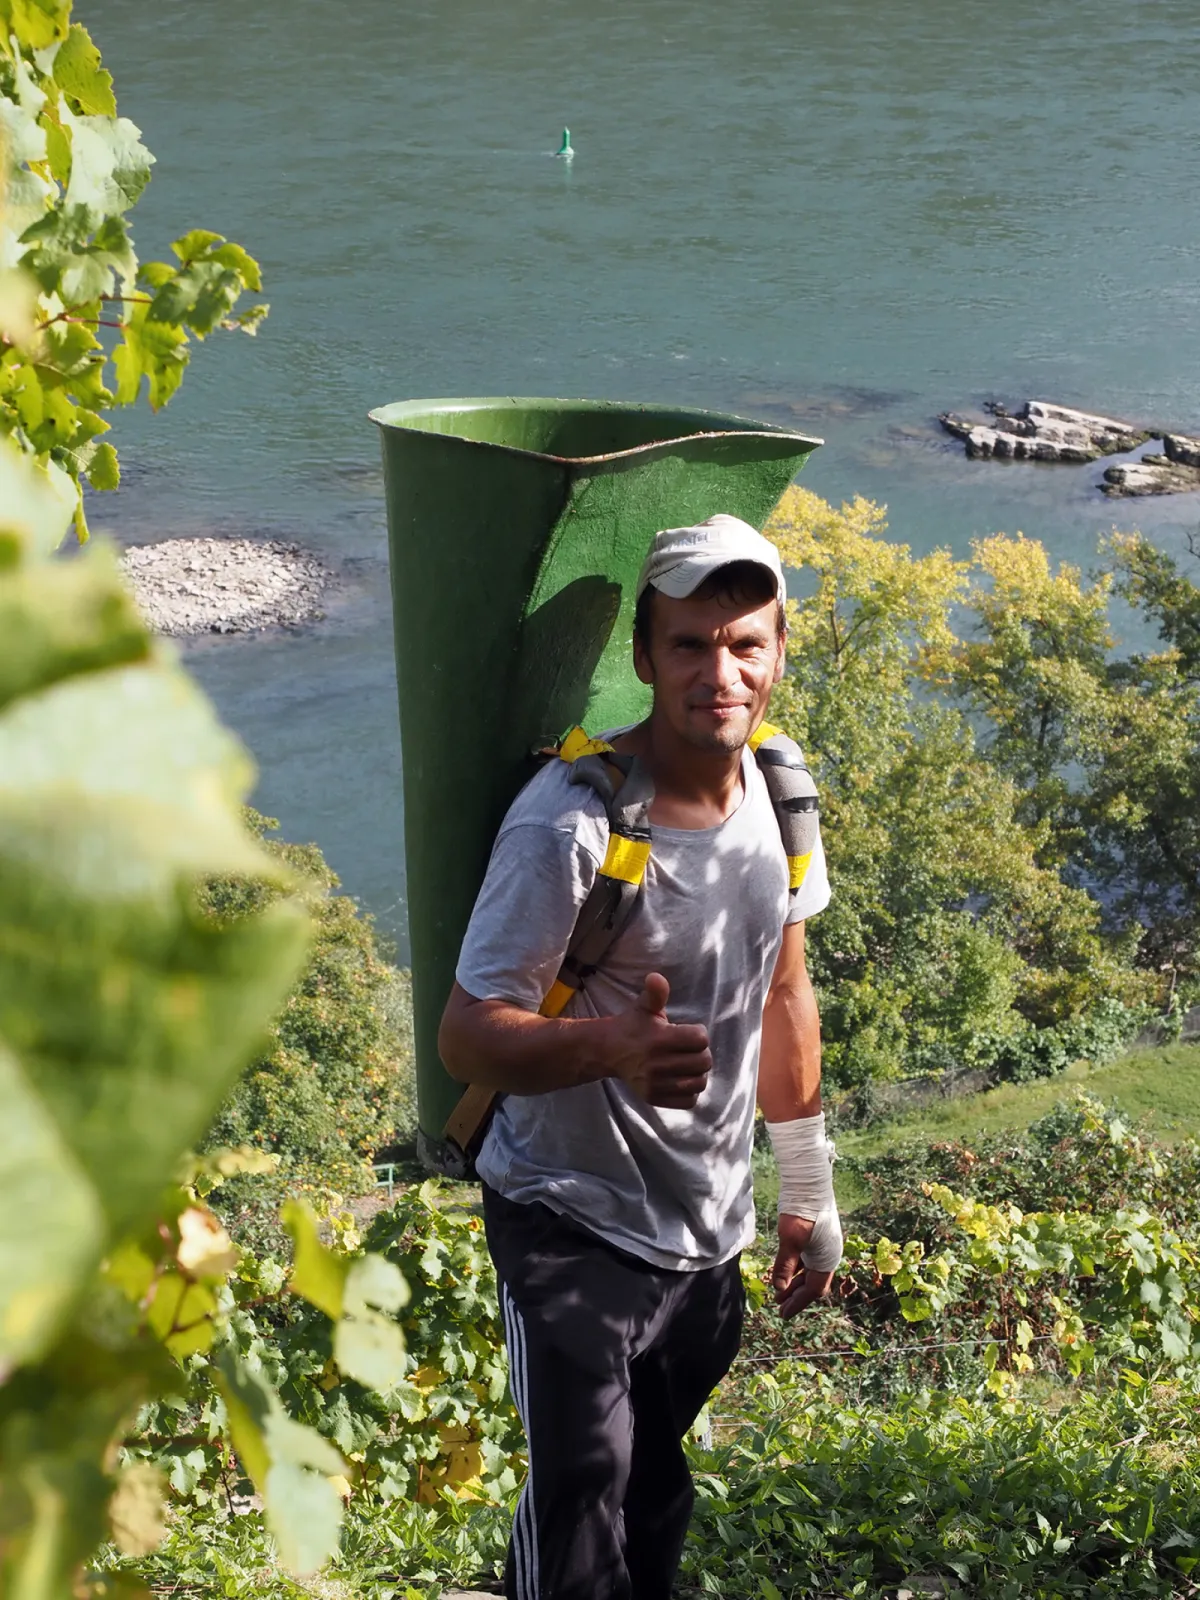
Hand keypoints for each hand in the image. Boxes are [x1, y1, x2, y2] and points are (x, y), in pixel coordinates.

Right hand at [603, 973, 711, 1107]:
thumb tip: (656, 977)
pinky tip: (682, 1079)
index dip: (699, 1034)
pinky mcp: (654, 1097)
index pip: (700, 1039)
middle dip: (701, 1053)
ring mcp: (655, 1083)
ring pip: (699, 1083)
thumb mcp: (644, 1006)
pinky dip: (690, 1091)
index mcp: (659, 1039)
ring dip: (699, 1073)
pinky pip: (688, 1101)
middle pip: (704, 1062)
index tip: (688, 1032)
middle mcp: (657, 1063)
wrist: (609, 1051)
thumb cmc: (633, 1026)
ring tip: (689, 1065)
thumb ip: (656, 993)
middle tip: (690, 1049)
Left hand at [770, 1213, 834, 1317]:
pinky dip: (795, 1268)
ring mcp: (823, 1245)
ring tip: (779, 1293)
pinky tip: (784, 1272)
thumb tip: (779, 1288)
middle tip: (779, 1308)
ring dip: (794, 1282)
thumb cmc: (802, 1211)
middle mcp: (828, 1254)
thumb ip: (785, 1265)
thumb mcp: (790, 1239)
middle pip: (812, 1283)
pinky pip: (806, 1259)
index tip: (783, 1314)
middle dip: (795, 1296)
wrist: (810, 1182)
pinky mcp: (816, 1236)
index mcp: (827, 1259)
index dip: (798, 1303)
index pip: (813, 1290)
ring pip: (808, 1271)